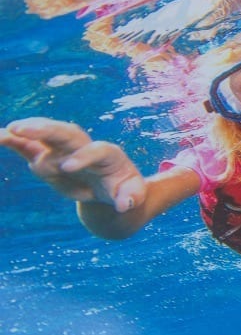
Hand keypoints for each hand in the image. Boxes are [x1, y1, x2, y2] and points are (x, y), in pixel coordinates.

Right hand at [0, 117, 145, 211]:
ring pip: (48, 136)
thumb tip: (124, 205)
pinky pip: (31, 147)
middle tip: (25, 129)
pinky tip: (0, 136)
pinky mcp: (50, 158)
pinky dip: (15, 142)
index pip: (97, 150)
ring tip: (9, 130)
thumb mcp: (133, 195)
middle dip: (48, 130)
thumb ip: (131, 198)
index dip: (83, 156)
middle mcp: (86, 147)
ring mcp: (66, 150)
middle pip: (68, 133)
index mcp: (109, 155)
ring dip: (29, 131)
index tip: (68, 167)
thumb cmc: (123, 189)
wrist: (111, 186)